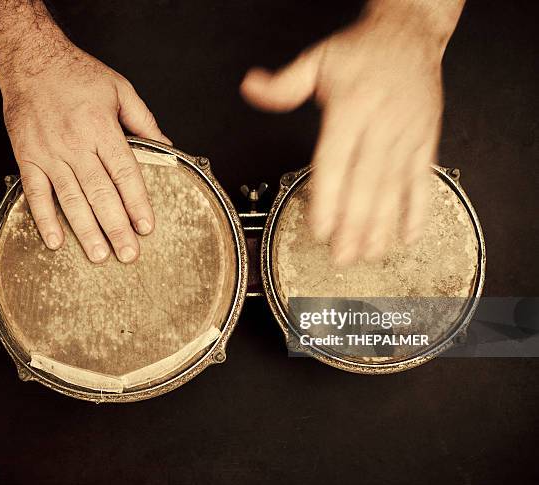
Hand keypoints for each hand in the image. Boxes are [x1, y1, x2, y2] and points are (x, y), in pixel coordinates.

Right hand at [0, 42, 169, 262]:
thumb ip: (144, 121)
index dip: (137, 203)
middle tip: (129, 254)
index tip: (146, 226)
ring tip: (100, 255)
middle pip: (101, 193)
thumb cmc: (77, 74)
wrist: (29, 60)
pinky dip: (45, 218)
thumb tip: (167, 148)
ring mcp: (50, 153)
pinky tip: (56, 241)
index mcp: (101, 128)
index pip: (125, 173)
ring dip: (86, 230)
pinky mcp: (28, 157)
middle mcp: (76, 144)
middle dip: (117, 226)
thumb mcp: (120, 89)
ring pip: (71, 199)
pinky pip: (36, 193)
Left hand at [241, 5, 455, 264]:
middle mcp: (382, 124)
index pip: (336, 162)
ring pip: (393, 189)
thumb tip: (251, 88)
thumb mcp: (318, 59)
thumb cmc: (363, 51)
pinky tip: (408, 236)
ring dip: (382, 226)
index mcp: (352, 107)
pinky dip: (418, 210)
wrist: (411, 33)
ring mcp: (407, 135)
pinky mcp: (425, 141)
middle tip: (342, 257)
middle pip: (365, 184)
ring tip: (368, 255)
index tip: (319, 230)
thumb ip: (285, 84)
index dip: (327, 199)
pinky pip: (422, 180)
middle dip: (354, 225)